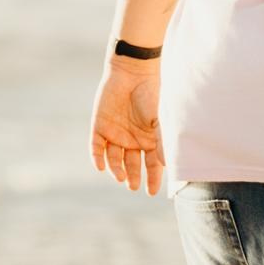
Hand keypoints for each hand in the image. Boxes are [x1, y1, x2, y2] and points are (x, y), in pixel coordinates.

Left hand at [90, 56, 164, 194]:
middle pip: (132, 165)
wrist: (133, 72)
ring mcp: (115, 134)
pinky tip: (101, 167)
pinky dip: (98, 158)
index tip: (151, 192)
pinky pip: (96, 147)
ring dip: (116, 170)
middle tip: (134, 187)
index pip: (151, 165)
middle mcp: (132, 139)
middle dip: (133, 177)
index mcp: (149, 139)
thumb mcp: (160, 120)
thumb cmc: (151, 95)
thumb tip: (167, 164)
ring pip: (113, 159)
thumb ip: (162, 142)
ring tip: (121, 178)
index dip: (152, 179)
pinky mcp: (99, 127)